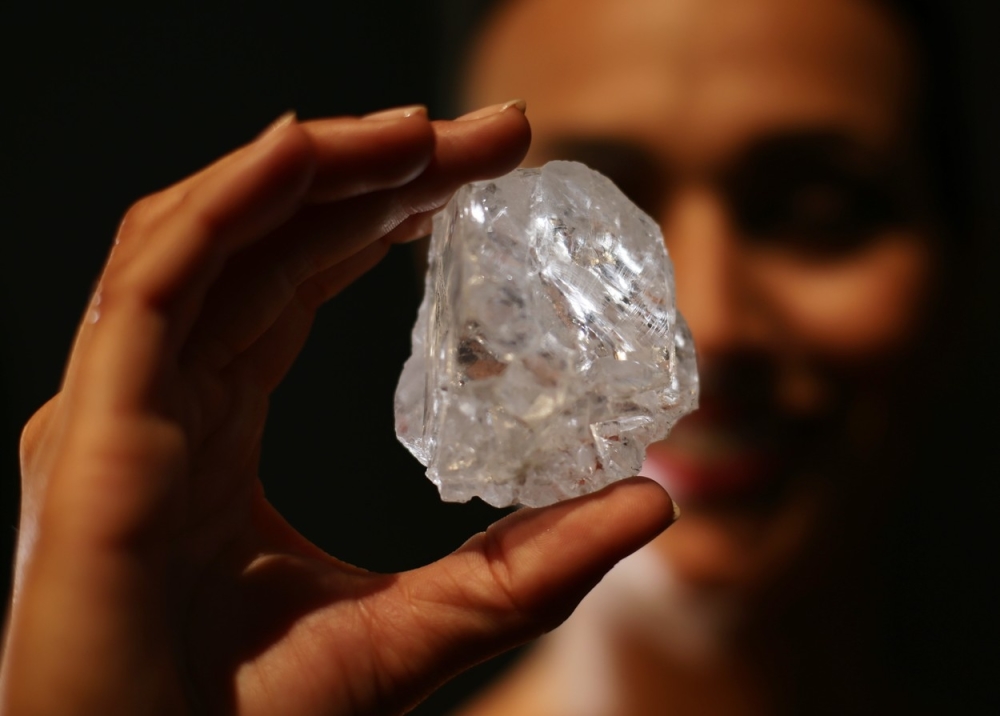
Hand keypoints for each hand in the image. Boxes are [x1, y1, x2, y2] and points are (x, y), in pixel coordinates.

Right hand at [0, 103, 674, 715]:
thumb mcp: (423, 627)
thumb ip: (531, 565)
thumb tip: (657, 499)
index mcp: (216, 418)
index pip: (300, 277)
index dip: (388, 214)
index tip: (484, 174)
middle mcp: (165, 391)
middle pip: (266, 239)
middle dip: (373, 171)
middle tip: (489, 134)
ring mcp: (121, 403)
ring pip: (208, 237)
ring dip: (311, 167)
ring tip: (422, 133)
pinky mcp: (90, 430)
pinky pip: (152, 281)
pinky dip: (224, 204)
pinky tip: (309, 151)